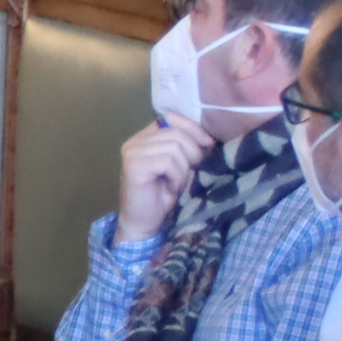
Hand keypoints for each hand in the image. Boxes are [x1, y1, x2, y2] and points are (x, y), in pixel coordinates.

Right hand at [115, 114, 213, 239]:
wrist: (144, 222)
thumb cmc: (164, 195)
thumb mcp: (180, 165)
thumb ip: (186, 147)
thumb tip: (209, 138)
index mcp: (144, 137)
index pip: (172, 118)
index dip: (194, 129)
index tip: (209, 145)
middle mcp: (135, 141)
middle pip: (177, 133)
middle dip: (192, 153)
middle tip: (189, 173)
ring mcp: (132, 152)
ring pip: (174, 148)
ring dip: (183, 169)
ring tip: (176, 183)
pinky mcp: (134, 165)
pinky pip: (168, 161)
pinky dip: (176, 177)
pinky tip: (170, 188)